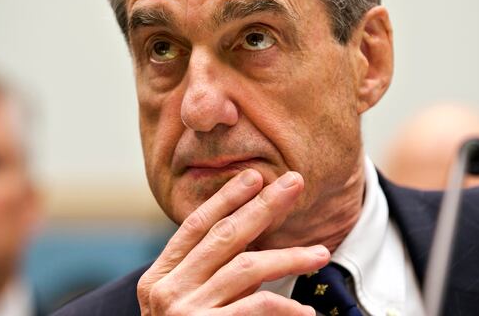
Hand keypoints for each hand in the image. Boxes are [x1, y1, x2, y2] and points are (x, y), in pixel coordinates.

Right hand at [137, 169, 329, 314]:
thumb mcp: (179, 307)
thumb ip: (203, 276)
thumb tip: (248, 238)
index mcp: (157, 279)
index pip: (193, 227)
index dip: (225, 199)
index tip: (253, 177)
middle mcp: (167, 291)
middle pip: (225, 237)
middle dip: (263, 207)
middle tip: (294, 184)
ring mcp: (186, 313)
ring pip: (248, 268)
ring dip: (289, 256)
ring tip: (320, 253)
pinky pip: (258, 308)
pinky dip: (286, 307)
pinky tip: (306, 311)